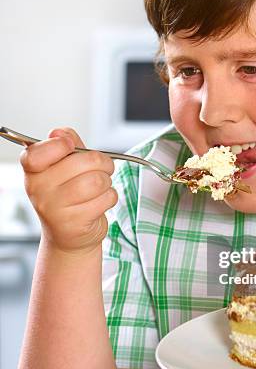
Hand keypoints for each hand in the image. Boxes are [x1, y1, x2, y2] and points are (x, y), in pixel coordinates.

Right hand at [20, 127, 116, 255]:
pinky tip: (98, 202)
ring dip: (107, 182)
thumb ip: (66, 144)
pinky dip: (110, 197)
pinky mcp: (74, 223)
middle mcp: (39, 189)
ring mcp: (54, 208)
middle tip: (102, 168)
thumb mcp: (65, 165)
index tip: (70, 146)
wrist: (68, 236)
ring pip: (97, 181)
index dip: (60, 145)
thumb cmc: (69, 195)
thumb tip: (61, 133)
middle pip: (84, 161)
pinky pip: (106, 199)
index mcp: (33, 170)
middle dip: (103, 162)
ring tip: (99, 187)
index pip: (39, 152)